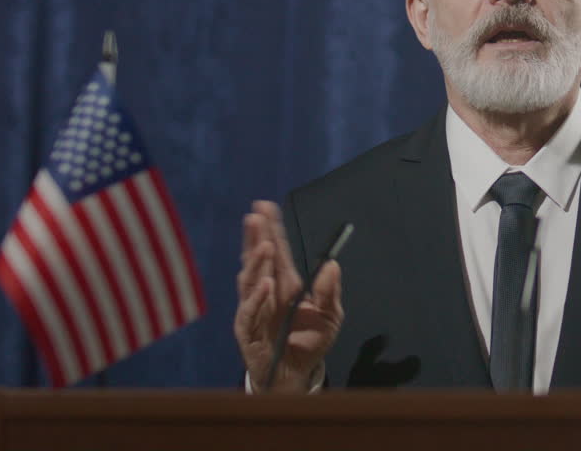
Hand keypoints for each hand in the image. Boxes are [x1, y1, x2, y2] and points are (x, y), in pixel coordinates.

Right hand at [234, 201, 342, 392]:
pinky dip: (257, 298)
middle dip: (256, 237)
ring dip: (257, 263)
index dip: (271, 229)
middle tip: (255, 216)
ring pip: (250, 280)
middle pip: (259, 259)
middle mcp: (267, 292)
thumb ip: (330, 291)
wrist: (297, 374)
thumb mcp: (330, 316)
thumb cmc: (310, 341)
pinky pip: (250, 312)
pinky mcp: (248, 330)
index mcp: (286, 283)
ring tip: (265, 245)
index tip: (265, 206)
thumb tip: (332, 264)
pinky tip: (266, 284)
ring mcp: (255, 309)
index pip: (277, 251)